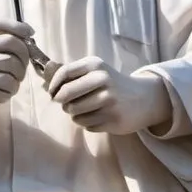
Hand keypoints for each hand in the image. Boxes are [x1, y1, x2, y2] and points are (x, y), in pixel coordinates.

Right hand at [0, 18, 32, 128]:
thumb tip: (28, 39)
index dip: (19, 26)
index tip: (31, 34)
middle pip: (12, 48)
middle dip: (24, 61)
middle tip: (21, 73)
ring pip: (10, 74)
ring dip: (16, 83)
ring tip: (11, 86)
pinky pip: (3, 91)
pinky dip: (8, 95)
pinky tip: (2, 95)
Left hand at [46, 57, 171, 134]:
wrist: (143, 98)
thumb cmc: (112, 84)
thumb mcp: (97, 70)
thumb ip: (74, 74)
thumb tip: (47, 87)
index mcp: (96, 65)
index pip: (64, 73)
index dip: (53, 85)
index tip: (52, 93)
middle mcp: (103, 81)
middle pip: (65, 95)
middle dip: (62, 102)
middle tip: (66, 104)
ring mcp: (109, 101)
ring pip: (74, 113)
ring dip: (74, 114)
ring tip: (84, 110)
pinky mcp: (113, 119)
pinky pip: (86, 125)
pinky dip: (87, 123)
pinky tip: (98, 117)